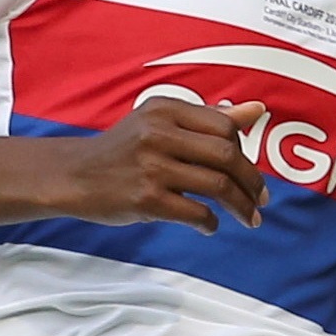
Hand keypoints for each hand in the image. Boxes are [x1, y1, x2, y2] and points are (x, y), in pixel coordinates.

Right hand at [55, 97, 267, 231]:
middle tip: (262, 199)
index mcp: (165, 109)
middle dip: (251, 181)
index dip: (245, 150)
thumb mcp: (160, 122)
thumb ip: (207, 118)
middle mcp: (158, 133)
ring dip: (240, 206)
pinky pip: (194, 212)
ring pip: (216, 186)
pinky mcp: (145, 199)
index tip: (250, 171)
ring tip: (249, 218)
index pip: (223, 126)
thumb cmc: (122, 150)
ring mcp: (151, 167)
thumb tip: (257, 110)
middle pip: (226, 156)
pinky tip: (209, 226)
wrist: (73, 176)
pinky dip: (209, 223)